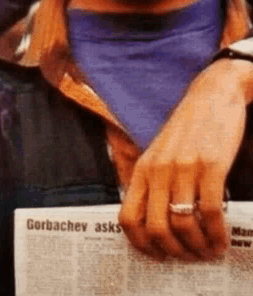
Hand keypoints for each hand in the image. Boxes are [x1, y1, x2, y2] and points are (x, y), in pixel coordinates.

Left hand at [119, 59, 252, 260]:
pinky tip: (221, 239)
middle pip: (156, 228)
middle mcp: (159, 170)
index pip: (128, 217)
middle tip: (189, 258)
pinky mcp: (211, 166)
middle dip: (174, 252)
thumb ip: (155, 180)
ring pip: (183, 224)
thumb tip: (158, 220)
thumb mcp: (161, 151)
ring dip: (198, 247)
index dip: (141, 244)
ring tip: (209, 251)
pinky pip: (209, 211)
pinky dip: (216, 234)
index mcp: (143, 168)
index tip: (158, 255)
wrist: (212, 93)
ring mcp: (184, 168)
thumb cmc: (189, 126)